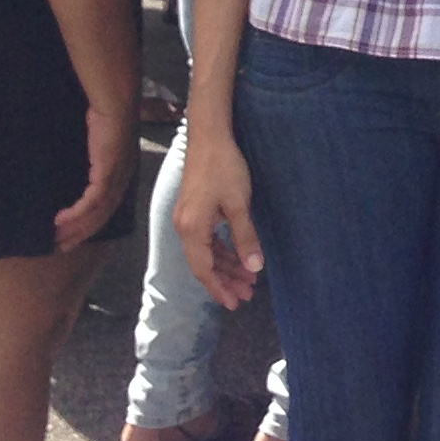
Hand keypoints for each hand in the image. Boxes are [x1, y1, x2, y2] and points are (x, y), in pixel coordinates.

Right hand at [54, 95, 134, 252]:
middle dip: (81, 233)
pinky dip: (76, 213)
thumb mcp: (98, 142)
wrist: (116, 101)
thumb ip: (93, 158)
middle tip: (61, 246)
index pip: (107, 207)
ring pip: (97, 213)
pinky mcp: (108, 172)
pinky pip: (92, 201)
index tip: (72, 235)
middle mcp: (123, 180)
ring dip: (76, 228)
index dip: (90, 224)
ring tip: (56, 238)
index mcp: (122, 174)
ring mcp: (118, 177)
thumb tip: (79, 167)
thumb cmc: (105, 116)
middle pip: (102, 216)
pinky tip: (60, 220)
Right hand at [175, 127, 267, 307]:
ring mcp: (187, 219)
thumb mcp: (239, 204)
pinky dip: (223, 249)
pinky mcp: (194, 210)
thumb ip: (245, 237)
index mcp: (192, 229)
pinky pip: (207, 239)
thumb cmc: (224, 168)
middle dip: (226, 281)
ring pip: (207, 252)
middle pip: (204, 264)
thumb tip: (255, 268)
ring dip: (226, 265)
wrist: (209, 136)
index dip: (219, 289)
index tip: (234, 304)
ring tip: (249, 279)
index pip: (203, 269)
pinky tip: (238, 256)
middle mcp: (184, 227)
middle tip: (247, 295)